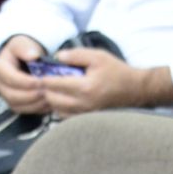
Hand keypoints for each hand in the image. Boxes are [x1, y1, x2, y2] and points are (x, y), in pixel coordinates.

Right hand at [0, 36, 51, 113]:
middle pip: (12, 96)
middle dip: (31, 96)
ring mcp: (7, 96)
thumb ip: (25, 48)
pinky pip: (26, 111)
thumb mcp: (22, 43)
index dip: (25, 82)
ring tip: (49, 97)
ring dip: (35, 104)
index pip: (10, 78)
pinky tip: (50, 103)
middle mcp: (0, 85)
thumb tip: (33, 56)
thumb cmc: (23, 50)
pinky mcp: (16, 104)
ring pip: (18, 107)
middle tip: (46, 91)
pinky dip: (38, 109)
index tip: (40, 81)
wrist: (23, 58)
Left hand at [37, 45, 157, 116]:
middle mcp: (83, 103)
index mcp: (85, 87)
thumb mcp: (98, 56)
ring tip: (51, 88)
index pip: (54, 84)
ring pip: (55, 109)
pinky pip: (64, 116)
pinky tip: (61, 97)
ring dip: (50, 99)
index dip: (42, 78)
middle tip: (42, 79)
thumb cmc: (117, 71)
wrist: (134, 89)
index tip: (38, 72)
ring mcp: (84, 113)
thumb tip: (57, 57)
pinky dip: (59, 107)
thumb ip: (75, 55)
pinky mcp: (86, 118)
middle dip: (44, 89)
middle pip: (51, 99)